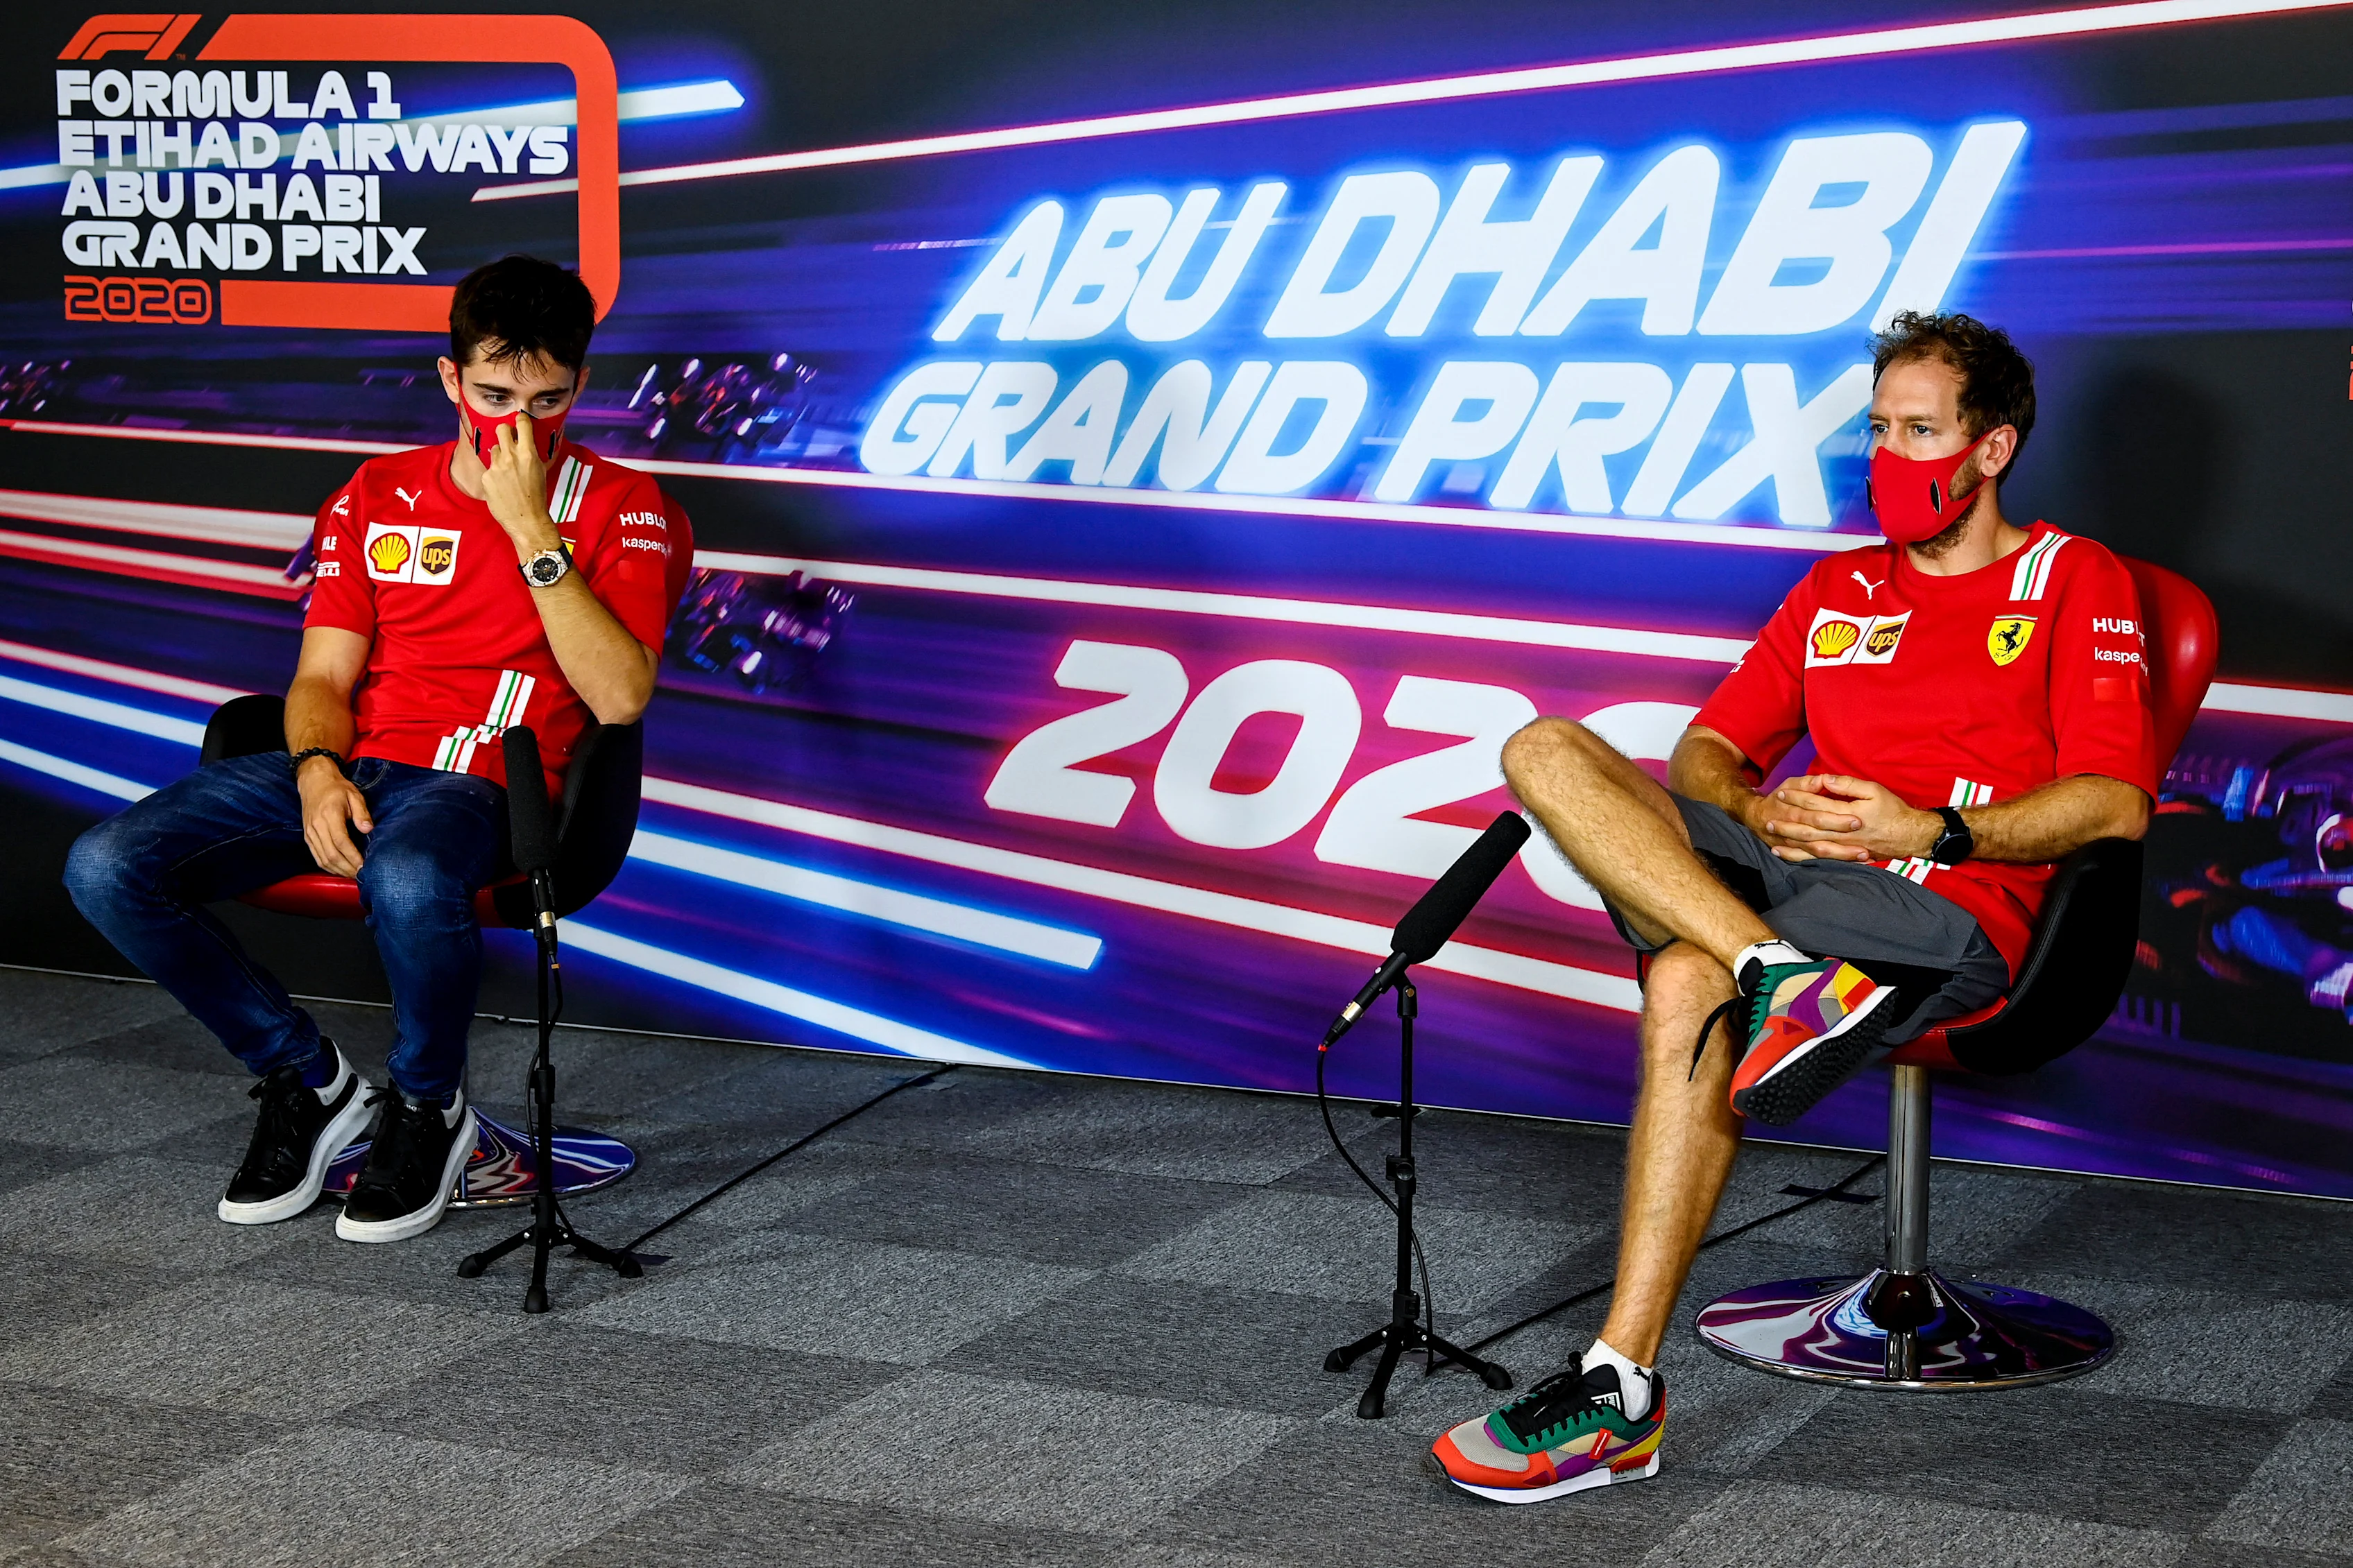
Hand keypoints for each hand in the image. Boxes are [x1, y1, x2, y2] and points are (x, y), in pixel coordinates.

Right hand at [297, 755, 370, 876]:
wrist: (313, 782)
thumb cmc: (336, 788)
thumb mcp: (354, 795)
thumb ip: (362, 813)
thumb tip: (367, 830)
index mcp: (329, 815)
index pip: (341, 842)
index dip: (353, 857)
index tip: (365, 866)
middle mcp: (317, 826)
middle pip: (331, 855)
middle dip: (348, 868)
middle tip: (362, 875)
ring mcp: (310, 833)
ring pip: (322, 859)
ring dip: (338, 870)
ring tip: (353, 875)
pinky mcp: (307, 836)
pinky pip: (316, 856)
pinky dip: (328, 866)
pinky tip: (339, 870)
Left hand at [480, 411, 557, 550]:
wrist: (527, 519)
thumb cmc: (537, 497)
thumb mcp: (540, 471)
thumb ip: (530, 454)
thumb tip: (525, 442)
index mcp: (528, 453)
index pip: (522, 423)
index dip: (520, 419)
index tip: (519, 419)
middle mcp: (511, 456)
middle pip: (501, 428)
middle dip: (505, 431)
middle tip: (507, 438)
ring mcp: (497, 466)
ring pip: (495, 449)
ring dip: (500, 456)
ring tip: (507, 472)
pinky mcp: (486, 477)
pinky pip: (489, 468)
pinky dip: (494, 475)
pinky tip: (501, 486)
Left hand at [1756, 774, 1939, 863]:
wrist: (1909, 836)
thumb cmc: (1892, 810)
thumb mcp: (1874, 791)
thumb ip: (1848, 785)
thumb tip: (1825, 780)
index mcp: (1848, 814)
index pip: (1816, 804)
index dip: (1797, 797)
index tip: (1781, 792)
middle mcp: (1842, 833)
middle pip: (1808, 826)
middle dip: (1786, 820)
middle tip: (1768, 815)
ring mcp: (1842, 848)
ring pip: (1809, 845)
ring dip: (1788, 839)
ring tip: (1770, 832)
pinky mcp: (1843, 857)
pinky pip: (1816, 859)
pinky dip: (1798, 857)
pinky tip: (1783, 854)